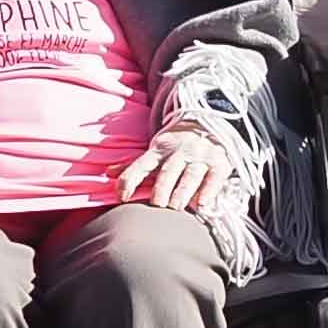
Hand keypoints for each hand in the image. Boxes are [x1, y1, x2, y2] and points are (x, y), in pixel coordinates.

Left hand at [123, 123, 238, 214]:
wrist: (209, 121)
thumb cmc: (176, 144)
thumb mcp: (156, 150)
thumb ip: (135, 165)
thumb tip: (108, 173)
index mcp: (159, 150)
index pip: (141, 165)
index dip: (130, 180)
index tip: (121, 197)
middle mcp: (179, 153)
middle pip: (168, 172)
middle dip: (162, 188)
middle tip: (157, 205)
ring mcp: (200, 157)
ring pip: (191, 175)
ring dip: (183, 191)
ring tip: (177, 206)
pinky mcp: (219, 162)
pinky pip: (214, 177)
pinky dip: (209, 190)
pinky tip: (203, 203)